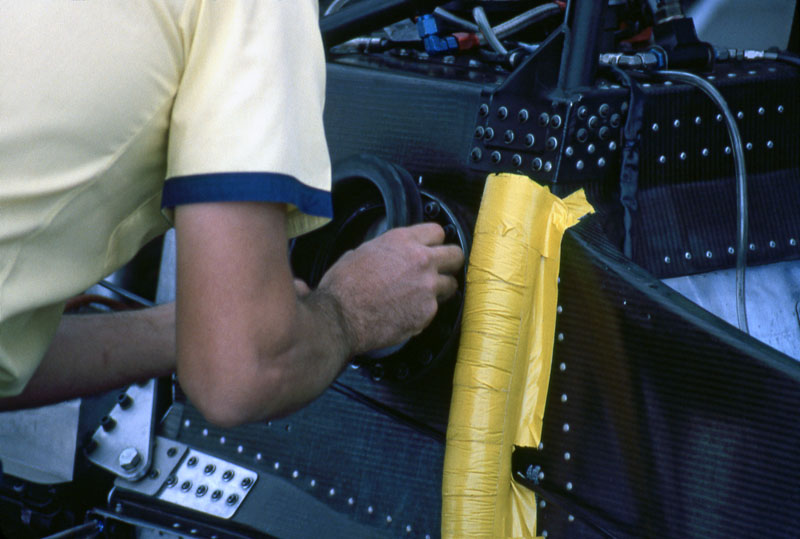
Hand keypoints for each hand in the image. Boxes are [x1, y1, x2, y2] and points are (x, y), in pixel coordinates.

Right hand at [316, 222, 463, 355]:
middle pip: (456, 255)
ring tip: (423, 294)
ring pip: (451, 284)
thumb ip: (384, 250)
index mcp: (403, 241)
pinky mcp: (428, 312)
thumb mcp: (360, 252)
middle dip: (449, 262)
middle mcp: (421, 261)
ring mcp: (428, 287)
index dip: (433, 241)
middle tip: (440, 269)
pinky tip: (407, 312)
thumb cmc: (344, 286)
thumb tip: (386, 255)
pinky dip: (424, 311)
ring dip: (441, 288)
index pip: (437, 231)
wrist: (341, 317)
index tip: (430, 248)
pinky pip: (435, 309)